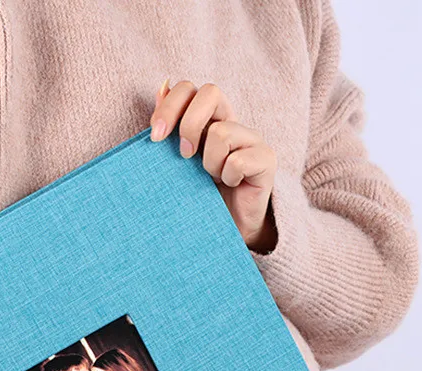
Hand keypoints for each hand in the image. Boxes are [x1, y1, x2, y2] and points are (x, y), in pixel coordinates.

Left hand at [150, 79, 277, 253]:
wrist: (224, 233)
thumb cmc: (198, 198)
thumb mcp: (178, 163)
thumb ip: (171, 128)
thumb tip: (161, 86)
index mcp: (207, 121)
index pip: (190, 89)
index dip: (170, 105)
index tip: (155, 137)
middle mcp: (231, 123)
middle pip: (210, 92)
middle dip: (188, 123)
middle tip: (183, 156)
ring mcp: (251, 139)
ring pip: (221, 132)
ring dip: (209, 162)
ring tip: (212, 179)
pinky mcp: (266, 159)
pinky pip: (238, 160)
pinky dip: (228, 176)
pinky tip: (231, 186)